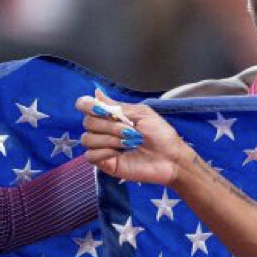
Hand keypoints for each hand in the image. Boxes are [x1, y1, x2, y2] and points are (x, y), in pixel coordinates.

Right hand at [76, 89, 196, 185]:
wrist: (171, 158)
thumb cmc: (160, 134)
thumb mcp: (142, 114)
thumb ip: (118, 106)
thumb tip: (96, 93)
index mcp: (111, 116)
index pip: (85, 106)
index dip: (87, 105)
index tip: (101, 110)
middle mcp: (104, 130)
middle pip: (87, 123)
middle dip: (109, 126)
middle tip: (131, 131)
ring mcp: (103, 147)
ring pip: (87, 139)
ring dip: (109, 139)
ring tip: (129, 143)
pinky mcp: (106, 163)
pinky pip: (90, 156)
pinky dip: (103, 152)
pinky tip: (118, 154)